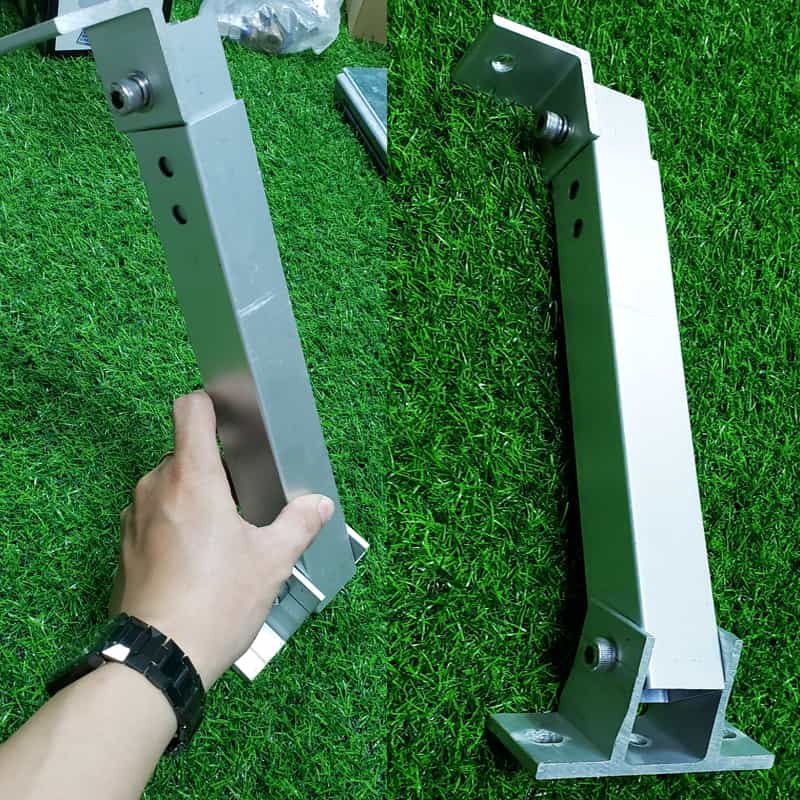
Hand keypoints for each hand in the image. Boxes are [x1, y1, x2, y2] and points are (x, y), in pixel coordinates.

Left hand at [109, 391, 332, 687]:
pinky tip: (198, 560)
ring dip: (195, 498)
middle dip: (215, 468)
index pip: (189, 409)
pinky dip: (175, 523)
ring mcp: (133, 517)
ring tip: (224, 535)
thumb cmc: (218, 601)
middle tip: (245, 500)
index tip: (231, 419)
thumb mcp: (272, 561)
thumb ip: (299, 524)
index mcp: (192, 478)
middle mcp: (156, 488)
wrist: (159, 659)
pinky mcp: (125, 546)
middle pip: (185, 452)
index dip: (210, 403)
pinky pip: (154, 516)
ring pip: (169, 486)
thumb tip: (319, 505)